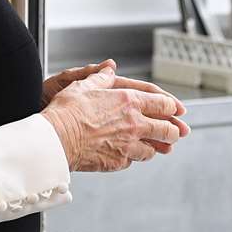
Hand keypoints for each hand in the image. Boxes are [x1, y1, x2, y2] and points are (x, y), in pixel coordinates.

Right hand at [41, 67, 188, 172]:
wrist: (55, 139)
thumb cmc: (67, 112)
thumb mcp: (84, 84)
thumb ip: (101, 77)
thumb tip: (109, 69)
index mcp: (129, 101)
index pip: (164, 104)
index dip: (172, 107)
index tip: (176, 110)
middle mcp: (134, 124)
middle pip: (167, 130)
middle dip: (173, 131)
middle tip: (175, 132)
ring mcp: (128, 145)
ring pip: (153, 149)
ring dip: (155, 147)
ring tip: (155, 146)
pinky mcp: (118, 161)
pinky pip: (133, 160)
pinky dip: (133, 157)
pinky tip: (128, 153)